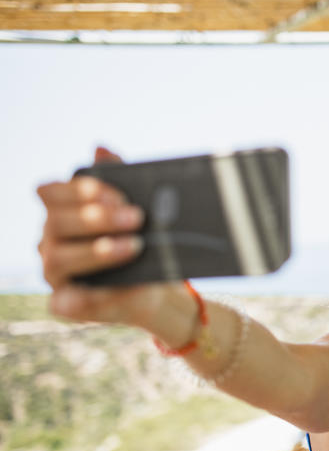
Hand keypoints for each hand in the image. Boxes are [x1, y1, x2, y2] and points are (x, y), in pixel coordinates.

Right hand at [36, 147, 167, 325]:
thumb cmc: (140, 239)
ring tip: (133, 247)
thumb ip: (119, 179)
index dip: (79, 190)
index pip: (51, 193)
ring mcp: (54, 272)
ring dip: (96, 251)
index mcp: (60, 212)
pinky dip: (86, 296)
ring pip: (58, 258)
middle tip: (136, 217)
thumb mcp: (137, 208)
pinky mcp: (66, 302)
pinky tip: (111, 289)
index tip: (115, 193)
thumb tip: (101, 148)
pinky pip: (66, 301)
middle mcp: (50, 240)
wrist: (155, 285)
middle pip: (56, 223)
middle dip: (96, 219)